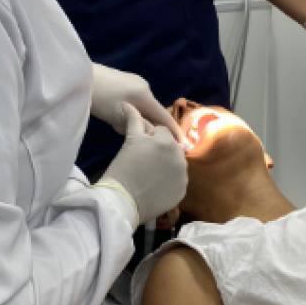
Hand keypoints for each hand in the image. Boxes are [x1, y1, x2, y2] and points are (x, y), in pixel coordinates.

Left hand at [91, 63, 183, 140]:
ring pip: (142, 107)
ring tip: (115, 124)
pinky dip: (130, 111)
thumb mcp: (118, 117)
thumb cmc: (99, 98)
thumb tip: (152, 133)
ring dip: (136, 119)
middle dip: (147, 126)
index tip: (183, 145)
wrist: (79, 78)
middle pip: (153, 112)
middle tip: (132, 136)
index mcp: (145, 95)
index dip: (174, 131)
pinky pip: (135, 100)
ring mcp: (134, 82)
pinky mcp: (124, 81)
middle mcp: (144, 87)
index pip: (164, 116)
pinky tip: (114, 115)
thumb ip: (139, 126)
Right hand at [100, 104, 187, 225]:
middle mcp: (180, 157)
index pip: (162, 131)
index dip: (150, 137)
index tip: (141, 147)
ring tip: (150, 173)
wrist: (122, 200)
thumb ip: (134, 120)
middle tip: (144, 160)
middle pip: (171, 147)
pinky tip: (156, 184)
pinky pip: (178, 180)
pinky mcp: (182, 192)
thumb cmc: (123, 167)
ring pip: (176, 163)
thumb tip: (128, 104)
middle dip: (161, 150)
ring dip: (167, 164)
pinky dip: (170, 181)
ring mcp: (183, 176)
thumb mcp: (130, 140)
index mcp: (167, 141)